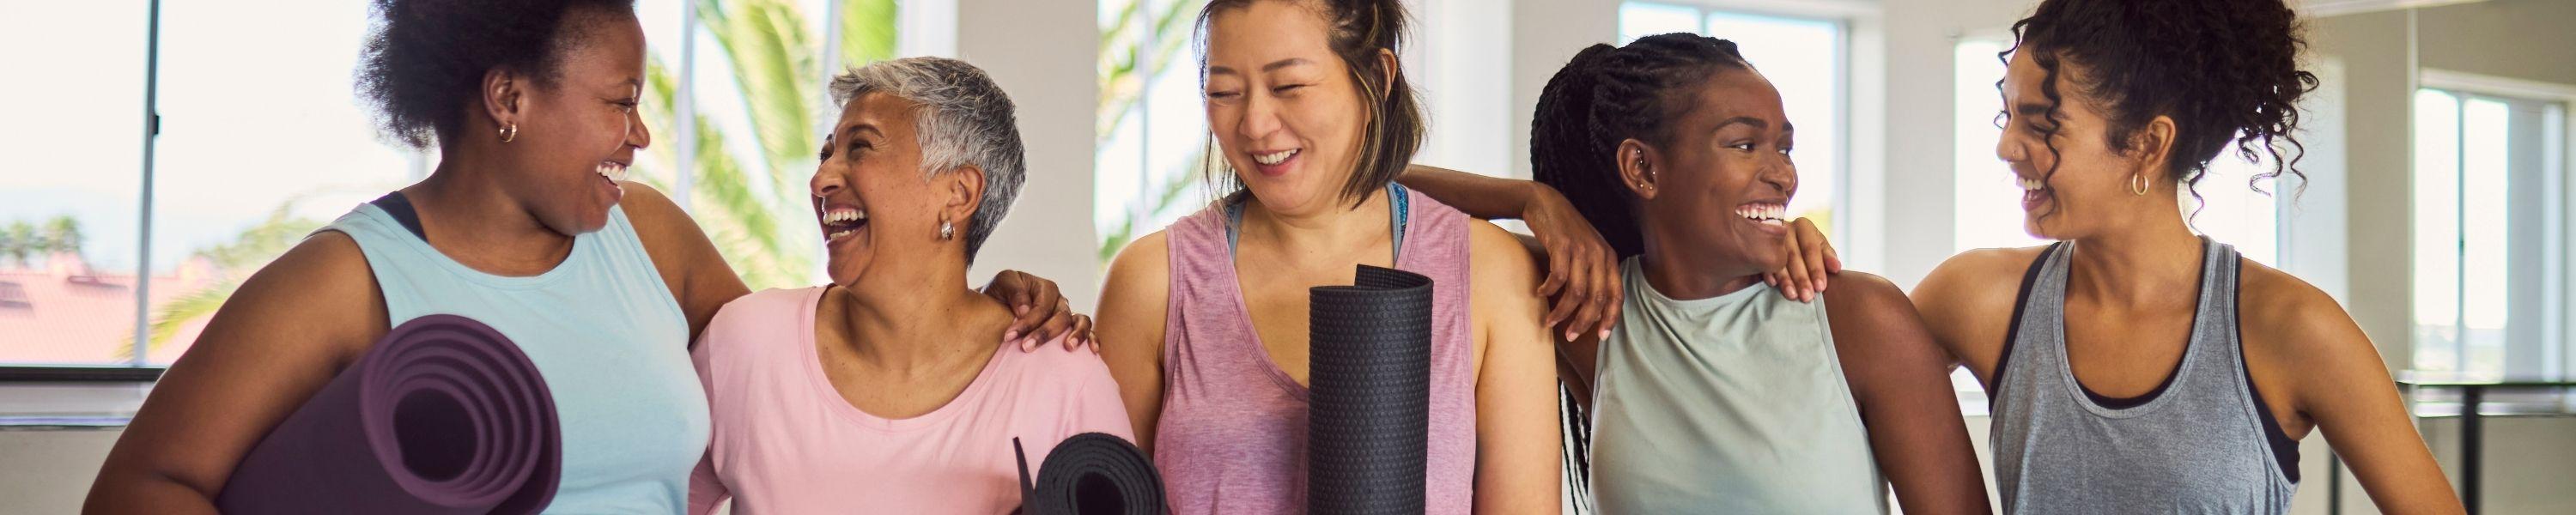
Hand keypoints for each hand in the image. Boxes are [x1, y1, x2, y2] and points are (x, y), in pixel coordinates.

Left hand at [983, 270, 1095, 351]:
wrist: (998, 306)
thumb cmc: (1000, 294)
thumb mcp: (1002, 283)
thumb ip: (1013, 291)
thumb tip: (1025, 310)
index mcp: (1045, 288)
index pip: (1041, 307)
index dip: (1027, 322)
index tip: (1009, 336)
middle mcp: (1060, 301)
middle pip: (1061, 316)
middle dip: (1044, 333)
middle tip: (1026, 348)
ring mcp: (1068, 314)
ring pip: (1081, 321)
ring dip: (1077, 335)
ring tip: (1068, 348)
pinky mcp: (1071, 328)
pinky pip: (1088, 331)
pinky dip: (1093, 339)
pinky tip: (1093, 351)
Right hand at [1519, 184, 1623, 341]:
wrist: (1545, 202)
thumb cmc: (1565, 233)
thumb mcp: (1586, 251)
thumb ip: (1593, 274)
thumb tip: (1594, 310)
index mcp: (1609, 258)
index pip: (1617, 295)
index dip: (1611, 319)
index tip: (1600, 337)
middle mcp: (1599, 254)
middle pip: (1596, 299)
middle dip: (1583, 322)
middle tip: (1570, 335)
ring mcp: (1581, 248)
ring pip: (1576, 292)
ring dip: (1562, 311)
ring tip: (1549, 321)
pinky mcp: (1561, 244)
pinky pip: (1557, 277)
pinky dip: (1548, 290)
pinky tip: (1540, 293)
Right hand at [1763, 217, 1840, 302]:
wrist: (1777, 237)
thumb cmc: (1804, 245)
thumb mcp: (1818, 246)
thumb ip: (1827, 255)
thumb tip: (1836, 268)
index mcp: (1803, 226)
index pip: (1811, 248)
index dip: (1816, 268)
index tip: (1821, 287)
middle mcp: (1785, 228)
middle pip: (1794, 255)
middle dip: (1801, 278)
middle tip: (1807, 297)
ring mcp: (1768, 236)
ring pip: (1778, 259)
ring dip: (1785, 279)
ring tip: (1793, 296)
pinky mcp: (1756, 246)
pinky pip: (1762, 261)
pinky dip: (1768, 273)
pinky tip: (1773, 285)